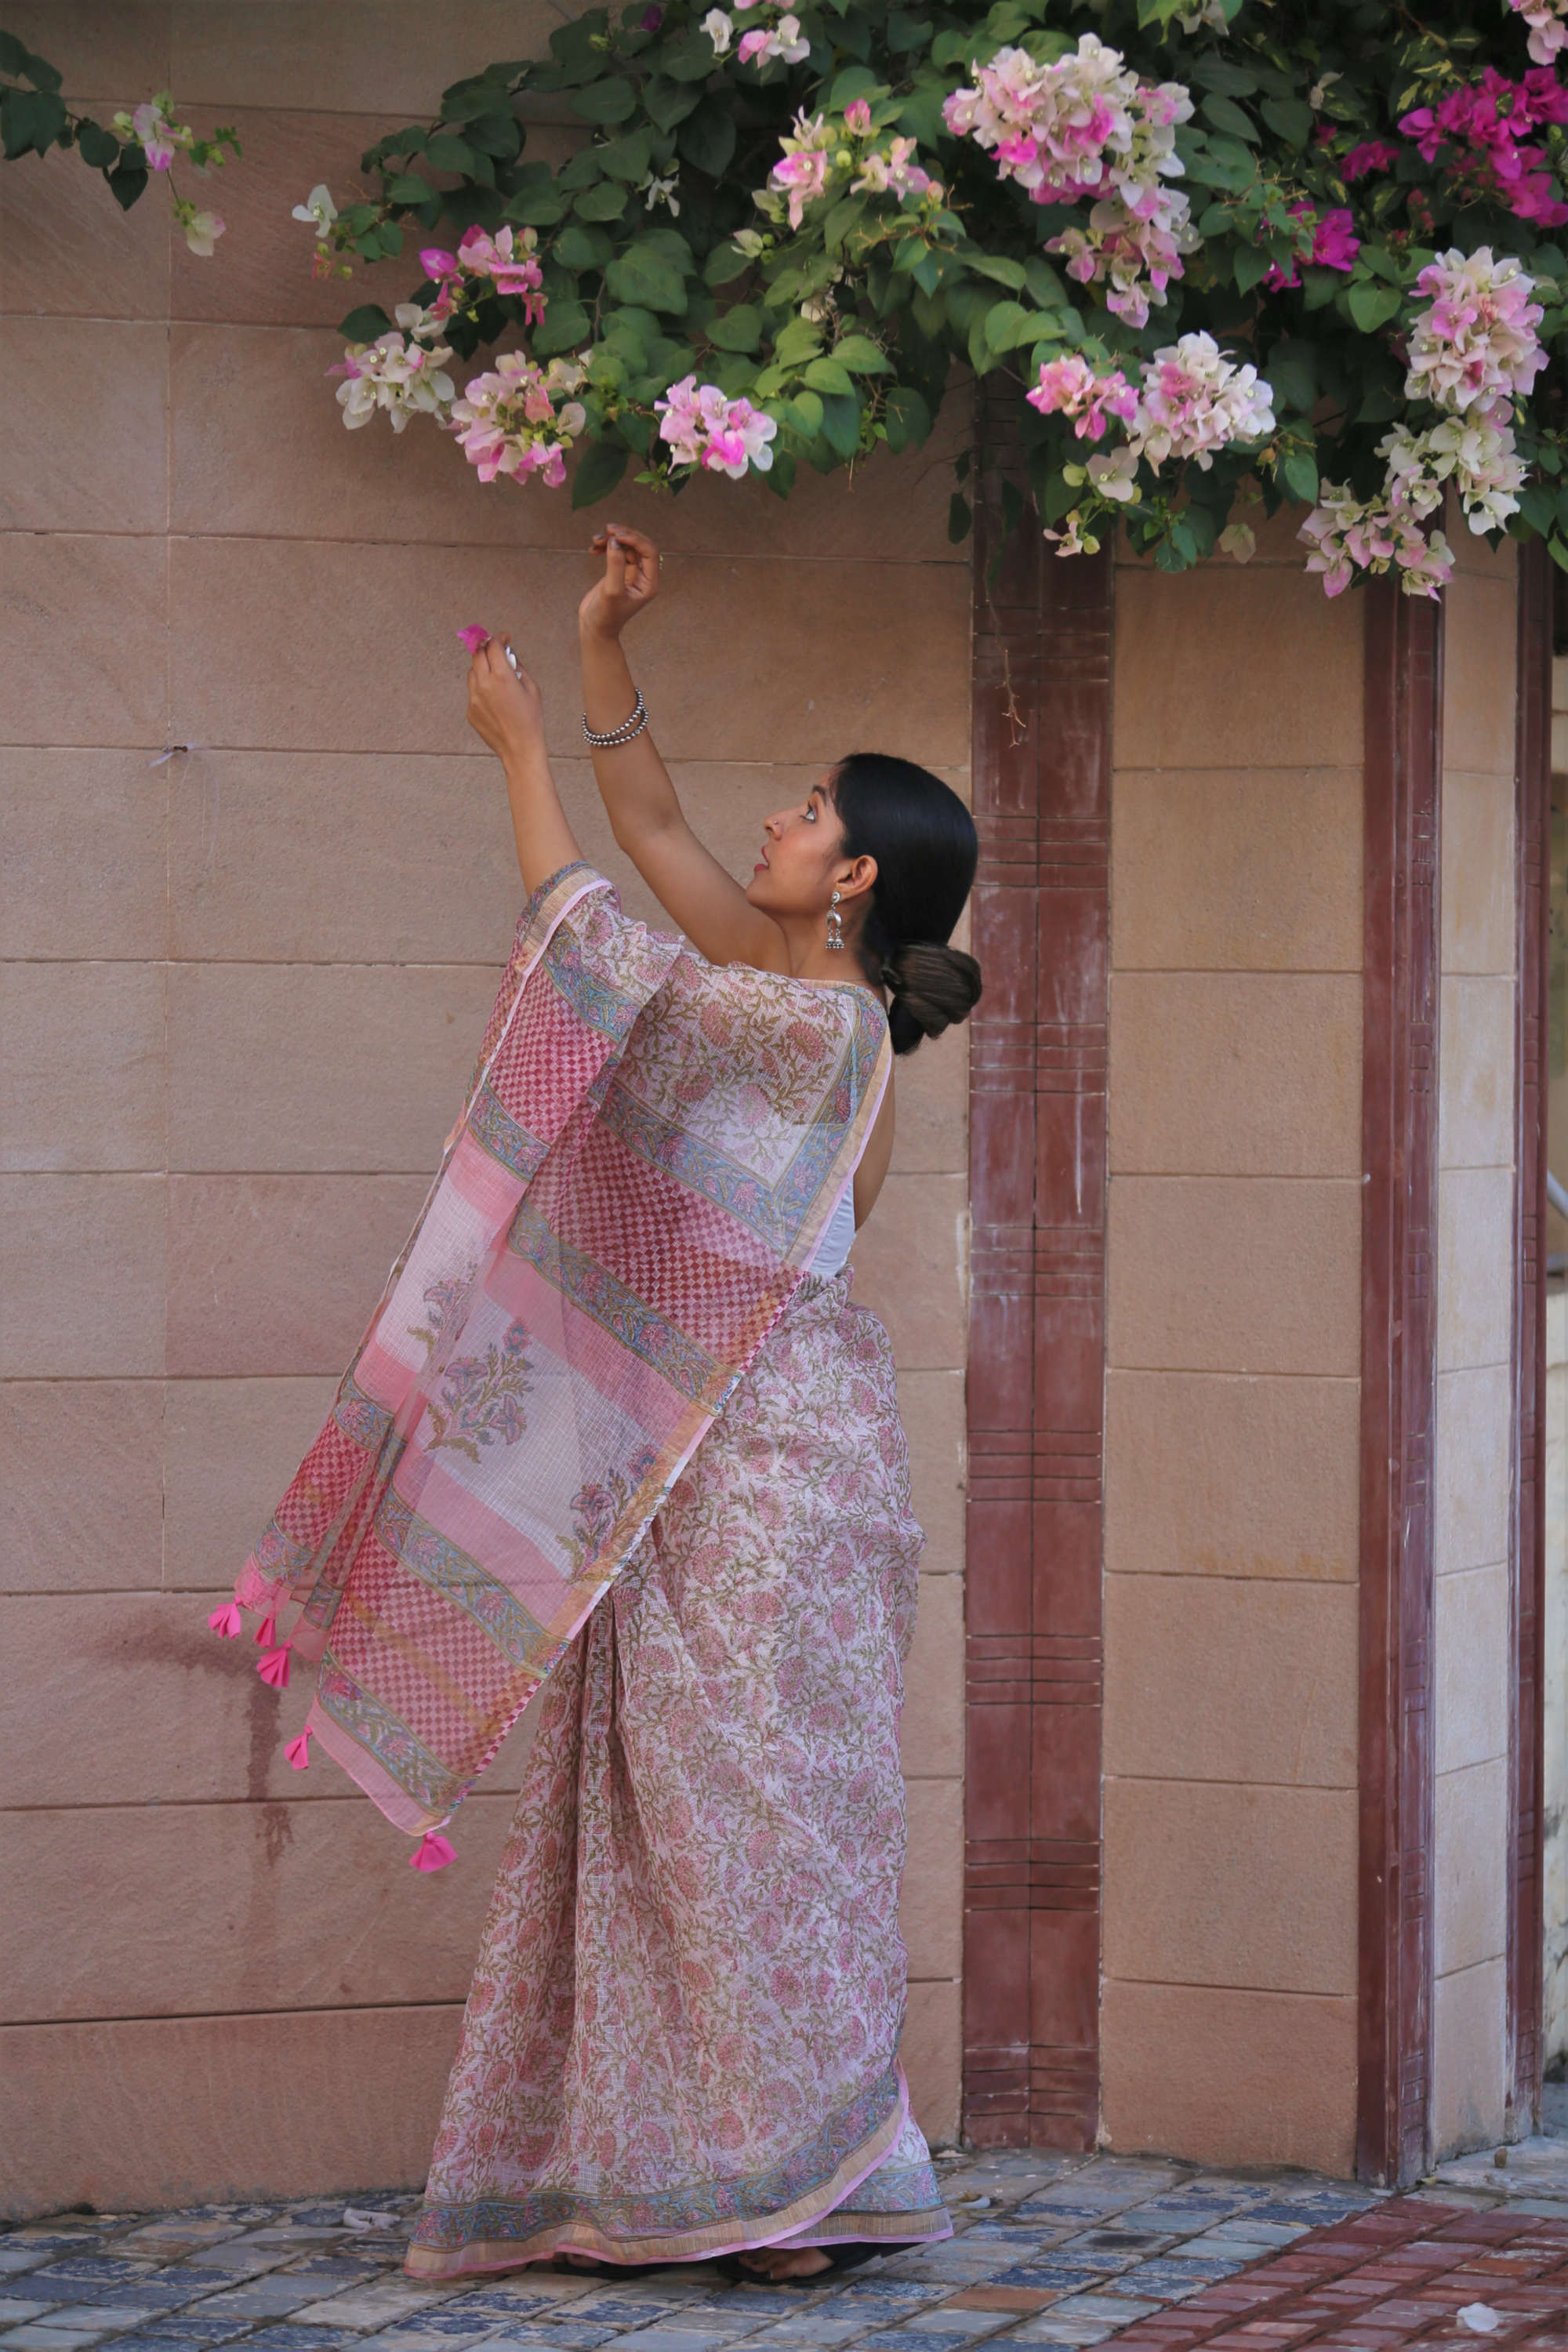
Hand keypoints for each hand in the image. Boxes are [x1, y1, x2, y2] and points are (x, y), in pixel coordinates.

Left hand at [465, 635, 544, 766]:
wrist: (520, 748)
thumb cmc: (531, 720)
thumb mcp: (532, 689)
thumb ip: (518, 667)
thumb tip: (509, 655)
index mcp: (501, 677)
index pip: (493, 646)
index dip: (499, 637)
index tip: (504, 637)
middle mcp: (484, 685)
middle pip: (477, 654)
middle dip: (487, 648)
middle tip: (496, 650)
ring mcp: (474, 698)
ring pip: (472, 672)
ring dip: (482, 668)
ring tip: (496, 676)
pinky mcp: (470, 710)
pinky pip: (472, 691)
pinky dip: (481, 688)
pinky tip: (494, 699)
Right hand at [579, 524, 660, 639]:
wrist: (594, 627)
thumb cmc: (605, 615)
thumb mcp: (611, 590)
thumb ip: (615, 565)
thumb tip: (615, 541)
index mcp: (649, 583)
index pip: (649, 552)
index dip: (635, 539)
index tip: (616, 536)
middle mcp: (644, 576)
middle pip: (640, 545)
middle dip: (624, 535)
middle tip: (607, 529)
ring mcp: (632, 573)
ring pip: (627, 546)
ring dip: (612, 539)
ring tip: (596, 540)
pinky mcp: (620, 571)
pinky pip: (617, 551)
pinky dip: (606, 547)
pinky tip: (593, 549)